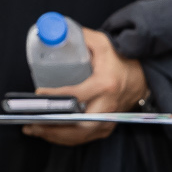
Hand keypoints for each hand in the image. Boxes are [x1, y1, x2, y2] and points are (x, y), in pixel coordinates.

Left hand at [25, 27, 150, 146]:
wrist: (141, 78)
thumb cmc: (119, 60)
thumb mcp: (102, 43)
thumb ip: (80, 37)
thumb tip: (53, 32)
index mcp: (106, 84)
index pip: (78, 94)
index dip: (57, 96)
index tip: (38, 94)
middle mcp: (108, 105)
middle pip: (79, 124)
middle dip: (52, 126)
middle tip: (31, 122)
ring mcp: (108, 120)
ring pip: (80, 135)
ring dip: (54, 135)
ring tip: (33, 129)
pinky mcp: (106, 127)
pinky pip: (83, 138)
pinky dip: (64, 138)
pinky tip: (48, 133)